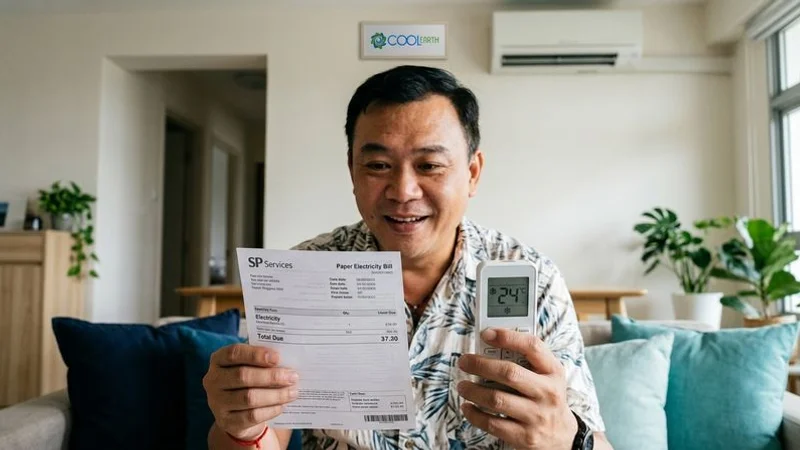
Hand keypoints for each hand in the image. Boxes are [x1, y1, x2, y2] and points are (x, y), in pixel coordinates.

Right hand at [203, 343, 298, 440]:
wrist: (237, 414)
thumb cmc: (248, 382)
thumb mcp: (250, 367)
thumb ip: (262, 361)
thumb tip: (287, 360)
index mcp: (218, 360)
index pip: (234, 353)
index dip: (256, 354)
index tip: (277, 357)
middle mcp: (212, 380)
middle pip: (243, 375)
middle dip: (271, 376)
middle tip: (292, 376)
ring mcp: (217, 403)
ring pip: (249, 398)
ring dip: (275, 394)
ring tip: (293, 392)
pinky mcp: (227, 422)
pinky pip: (252, 416)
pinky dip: (270, 410)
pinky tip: (282, 405)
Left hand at [457, 328, 577, 449]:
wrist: (561, 436)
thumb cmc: (545, 396)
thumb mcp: (546, 375)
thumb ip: (524, 359)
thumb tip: (489, 345)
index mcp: (553, 371)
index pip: (532, 347)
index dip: (508, 337)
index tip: (486, 333)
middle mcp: (548, 393)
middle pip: (509, 373)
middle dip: (480, 364)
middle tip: (464, 361)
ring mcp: (537, 416)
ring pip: (497, 399)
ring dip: (473, 390)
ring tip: (463, 386)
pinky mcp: (525, 437)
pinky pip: (492, 424)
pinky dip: (474, 414)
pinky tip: (467, 407)